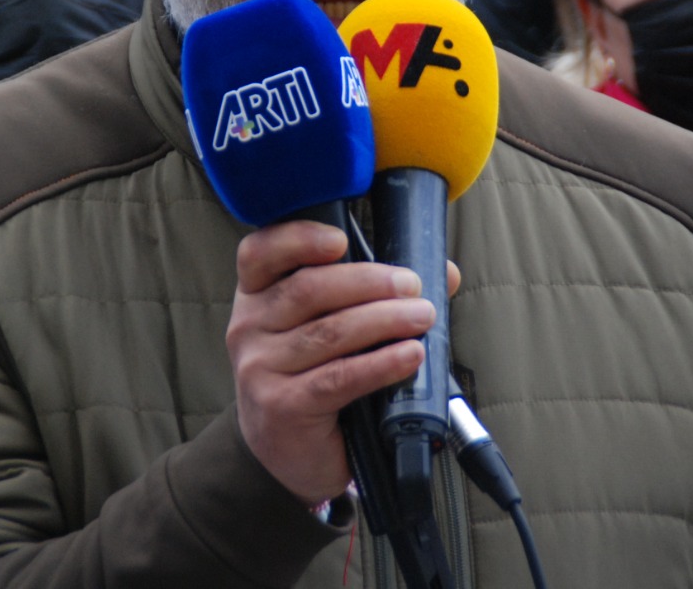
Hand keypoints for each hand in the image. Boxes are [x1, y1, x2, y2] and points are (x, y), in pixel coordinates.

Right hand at [227, 220, 435, 505]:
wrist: (288, 452)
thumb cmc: (313, 375)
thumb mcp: (329, 325)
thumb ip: (374, 292)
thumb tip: (444, 273)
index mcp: (255, 296)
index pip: (260, 253)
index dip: (299, 239)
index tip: (342, 240)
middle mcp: (248, 328)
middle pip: (309, 289)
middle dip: (369, 282)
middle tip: (412, 287)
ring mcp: (260, 369)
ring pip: (330, 332)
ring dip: (384, 320)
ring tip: (422, 317)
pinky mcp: (283, 407)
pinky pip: (339, 378)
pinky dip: (381, 364)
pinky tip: (410, 355)